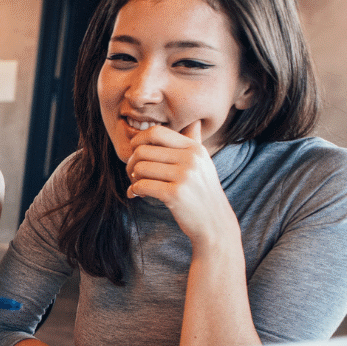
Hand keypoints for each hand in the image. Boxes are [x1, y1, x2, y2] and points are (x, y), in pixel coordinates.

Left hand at [125, 122, 238, 248]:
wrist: (215, 224)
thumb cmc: (203, 192)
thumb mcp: (203, 164)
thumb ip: (194, 142)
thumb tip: (195, 121)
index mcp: (195, 148)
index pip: (156, 132)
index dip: (138, 140)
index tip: (135, 153)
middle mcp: (191, 159)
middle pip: (143, 150)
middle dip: (131, 163)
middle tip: (133, 175)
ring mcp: (184, 176)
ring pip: (139, 168)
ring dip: (132, 178)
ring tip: (138, 186)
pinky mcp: (175, 194)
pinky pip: (141, 185)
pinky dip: (134, 191)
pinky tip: (137, 195)